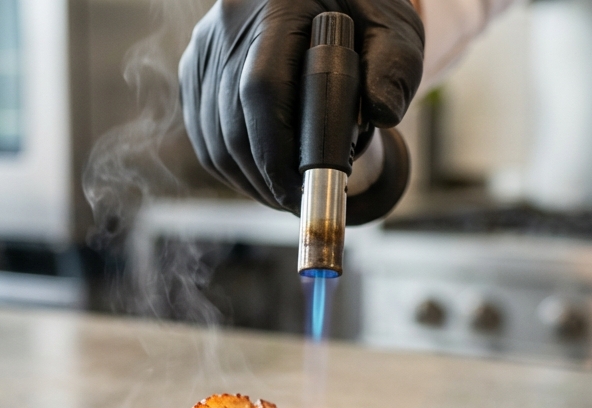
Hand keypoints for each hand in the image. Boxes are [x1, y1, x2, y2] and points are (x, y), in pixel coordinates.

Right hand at [179, 0, 423, 213]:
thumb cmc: (362, 8)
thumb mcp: (392, 26)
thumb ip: (395, 66)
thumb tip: (383, 115)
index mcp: (278, 5)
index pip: (261, 89)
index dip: (276, 152)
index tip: (301, 190)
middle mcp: (230, 25)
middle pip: (231, 123)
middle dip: (265, 177)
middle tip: (300, 204)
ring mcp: (206, 48)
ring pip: (213, 136)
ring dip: (248, 178)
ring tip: (286, 194)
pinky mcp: (196, 68)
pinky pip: (204, 132)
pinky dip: (233, 164)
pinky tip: (264, 174)